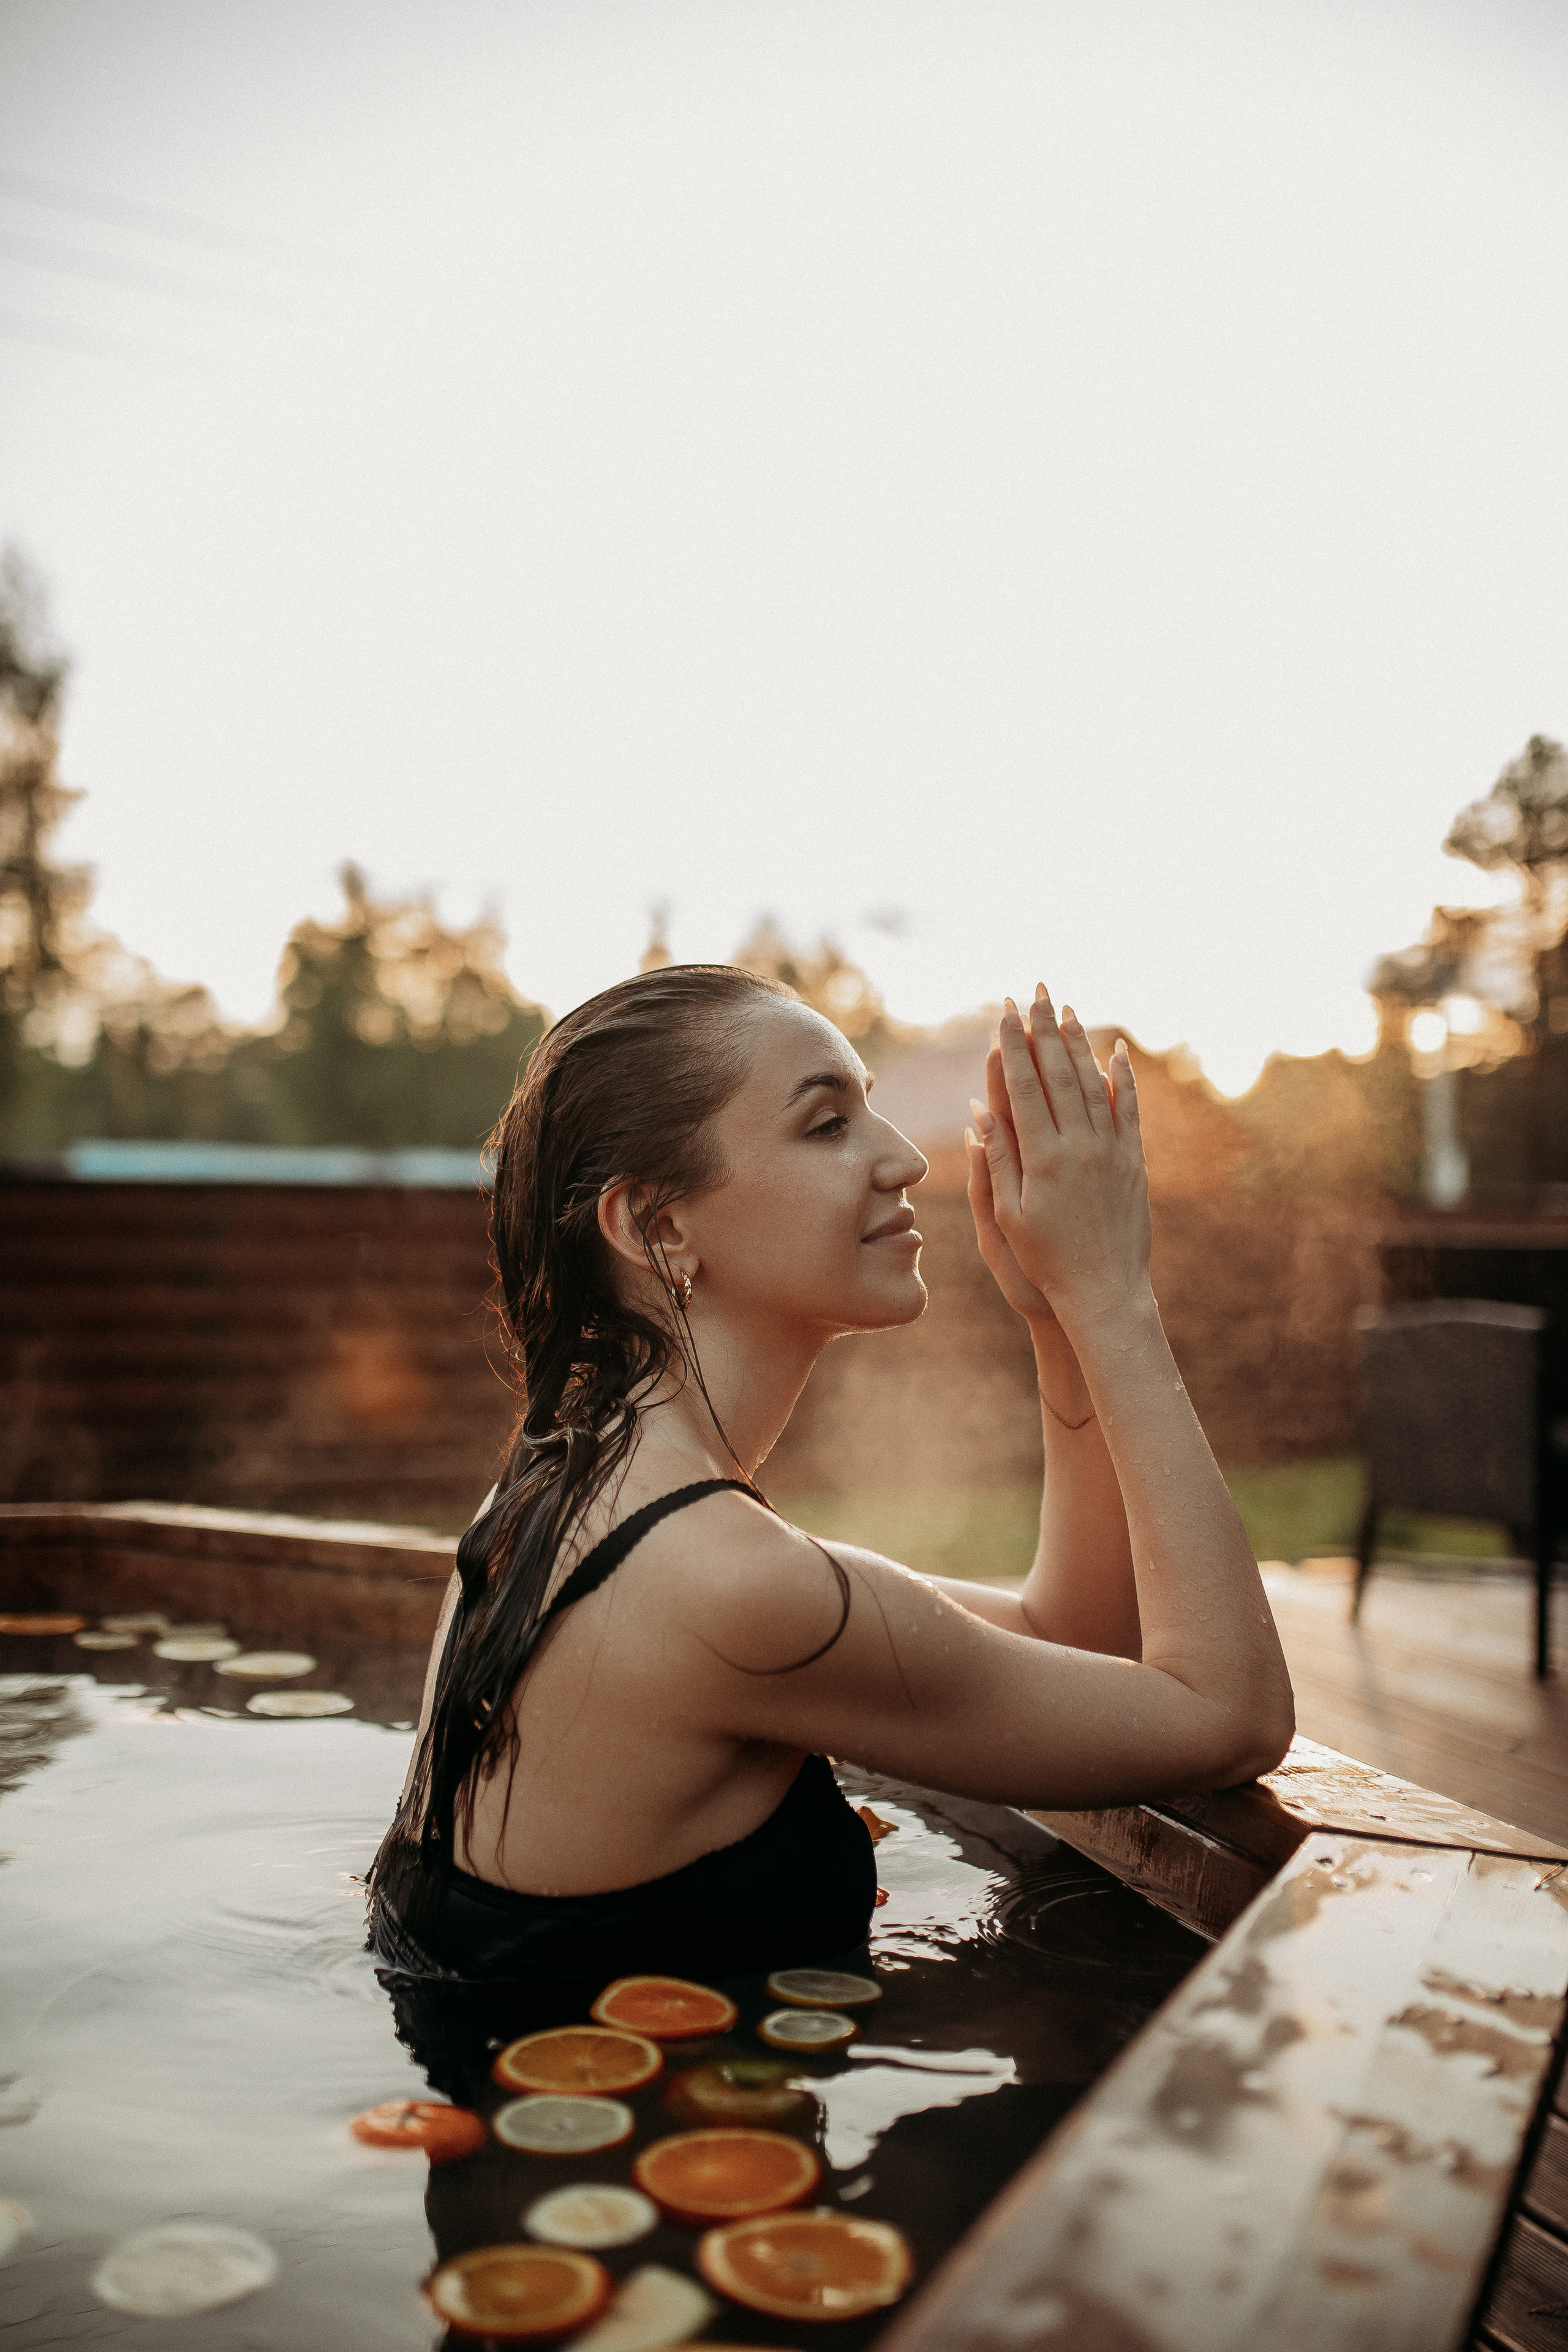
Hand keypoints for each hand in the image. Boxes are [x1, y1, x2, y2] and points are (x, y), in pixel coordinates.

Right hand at [968, 988, 1150, 1327]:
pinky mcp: (1133, 1163)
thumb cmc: (1044, 1260)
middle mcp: (1079, 1148)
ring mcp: (1110, 1152)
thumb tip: (980, 1111)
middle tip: (1037, 993)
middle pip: (1059, 1075)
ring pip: (1094, 1085)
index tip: (1004, 1014)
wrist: (1104, 1292)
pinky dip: (1121, 1079)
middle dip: (1045, 1030)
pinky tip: (1114, 1052)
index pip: (1024, 1088)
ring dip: (1079, 1044)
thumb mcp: (1007, 1216)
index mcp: (1042, 1159)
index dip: (1013, 1047)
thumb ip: (997, 1161)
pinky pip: (1128, 1111)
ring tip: (1069, 1011)